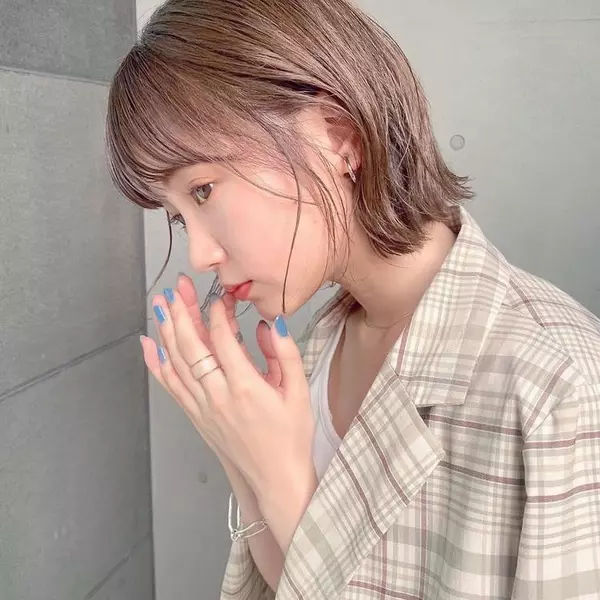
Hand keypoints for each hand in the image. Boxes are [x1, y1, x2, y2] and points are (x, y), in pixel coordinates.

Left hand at [140, 275, 315, 498]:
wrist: (276, 479)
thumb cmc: (291, 437)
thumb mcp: (299, 392)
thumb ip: (285, 354)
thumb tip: (269, 323)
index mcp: (246, 386)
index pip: (223, 338)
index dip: (218, 312)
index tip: (220, 295)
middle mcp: (218, 395)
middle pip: (192, 345)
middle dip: (182, 311)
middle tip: (176, 287)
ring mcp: (203, 407)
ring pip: (177, 362)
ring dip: (166, 330)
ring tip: (159, 304)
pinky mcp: (196, 417)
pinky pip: (171, 386)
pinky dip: (157, 364)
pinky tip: (149, 346)